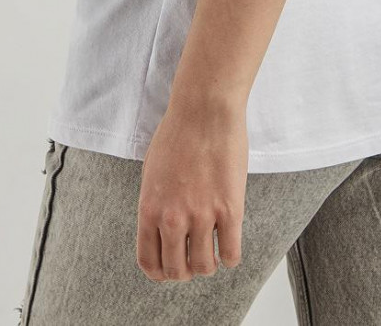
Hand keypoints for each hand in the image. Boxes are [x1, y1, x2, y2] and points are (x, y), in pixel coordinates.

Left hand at [136, 99, 247, 281]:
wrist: (204, 109)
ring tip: (213, 248)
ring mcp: (202, 215)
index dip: (161, 272)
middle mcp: (172, 218)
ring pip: (204, 267)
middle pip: (177, 271)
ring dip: (209, 264)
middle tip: (194, 257)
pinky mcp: (230, 209)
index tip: (171, 267)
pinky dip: (230, 256)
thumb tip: (161, 231)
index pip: (149, 262)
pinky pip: (231, 254)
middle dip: (185, 271)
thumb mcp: (152, 172)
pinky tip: (229, 241)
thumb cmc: (177, 133)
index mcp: (149, 208)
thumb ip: (155, 205)